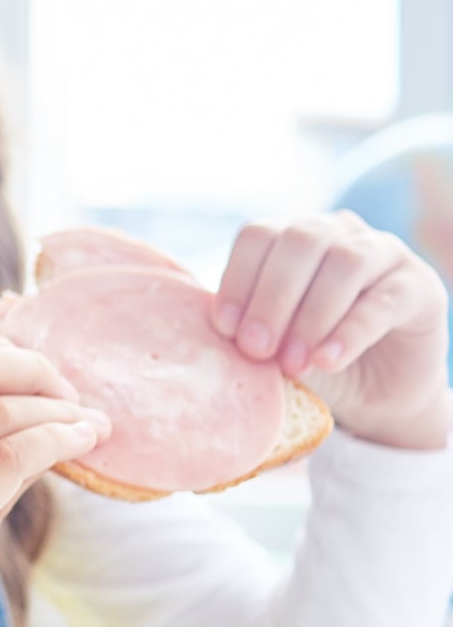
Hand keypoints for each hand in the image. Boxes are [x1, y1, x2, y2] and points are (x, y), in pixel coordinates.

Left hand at [213, 212, 451, 450]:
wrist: (373, 394)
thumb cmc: (307, 357)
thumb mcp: (269, 339)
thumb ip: (246, 324)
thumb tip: (206, 327)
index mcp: (293, 236)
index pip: (259, 235)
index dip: (238, 278)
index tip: (224, 329)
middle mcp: (339, 232)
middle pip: (301, 241)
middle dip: (272, 298)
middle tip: (255, 350)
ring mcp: (384, 253)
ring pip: (345, 263)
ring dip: (311, 316)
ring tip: (293, 363)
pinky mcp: (420, 286)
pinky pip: (383, 299)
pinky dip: (350, 332)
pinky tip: (326, 361)